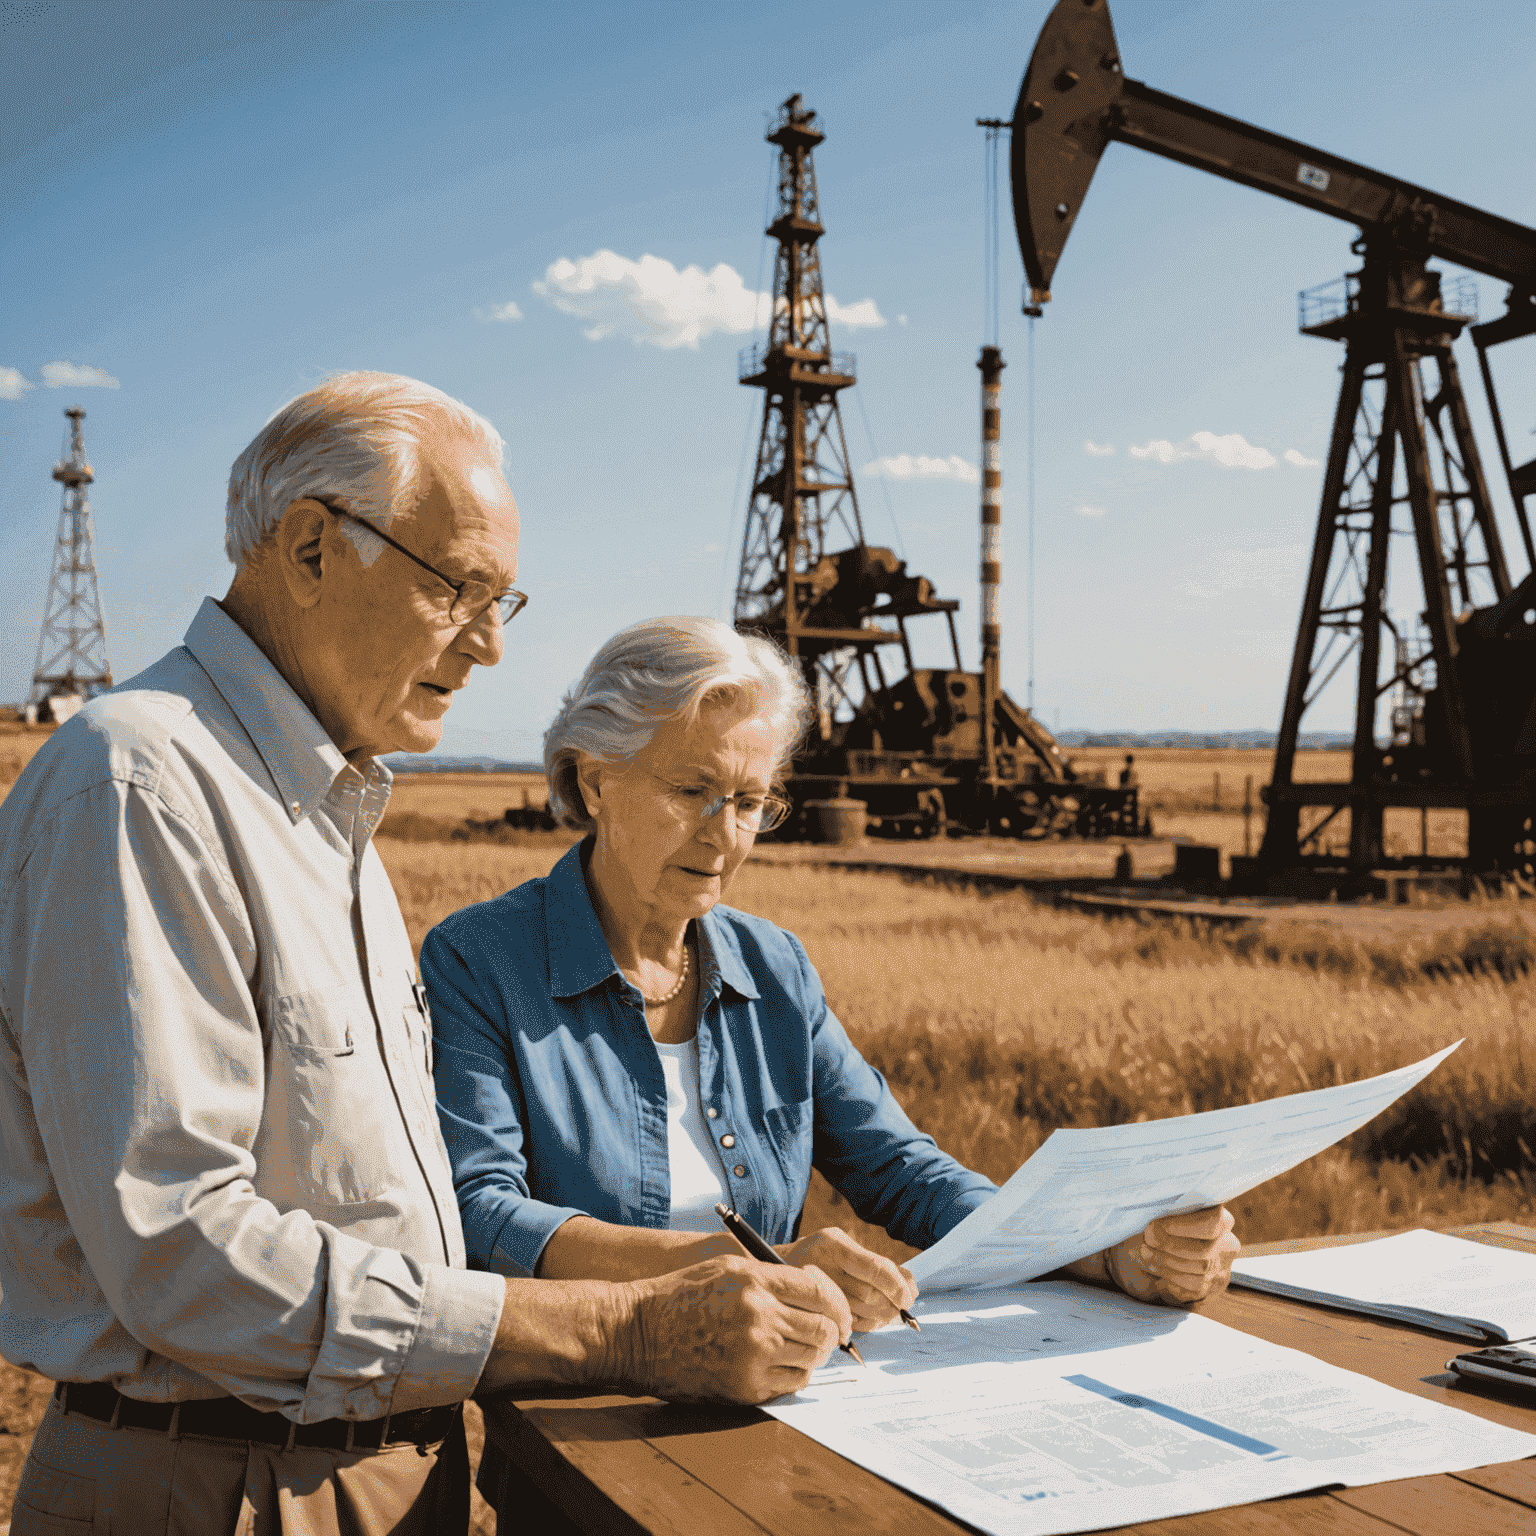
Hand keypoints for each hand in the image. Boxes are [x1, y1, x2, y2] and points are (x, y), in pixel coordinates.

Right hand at [616, 1255, 853, 1403]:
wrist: (637, 1333)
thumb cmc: (680, 1295)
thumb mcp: (727, 1267)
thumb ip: (771, 1277)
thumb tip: (814, 1291)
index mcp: (756, 1281)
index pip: (820, 1292)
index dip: (837, 1303)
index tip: (837, 1312)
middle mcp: (758, 1317)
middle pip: (823, 1328)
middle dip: (832, 1332)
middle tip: (828, 1334)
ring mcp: (752, 1355)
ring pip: (812, 1359)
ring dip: (814, 1355)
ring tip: (802, 1349)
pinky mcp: (744, 1387)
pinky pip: (792, 1384)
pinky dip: (795, 1375)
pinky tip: (782, 1364)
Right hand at [778, 1226, 918, 1332]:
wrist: (776, 1270)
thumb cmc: (817, 1257)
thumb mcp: (843, 1248)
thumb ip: (876, 1263)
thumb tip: (910, 1283)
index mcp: (832, 1243)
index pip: (875, 1267)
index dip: (897, 1285)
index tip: (908, 1296)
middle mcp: (821, 1264)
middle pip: (869, 1293)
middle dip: (891, 1304)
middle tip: (902, 1307)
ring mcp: (812, 1289)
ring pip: (860, 1311)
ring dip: (881, 1317)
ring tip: (889, 1314)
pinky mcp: (811, 1311)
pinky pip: (846, 1324)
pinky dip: (866, 1325)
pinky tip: (872, 1321)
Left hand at [1105, 1206, 1239, 1306]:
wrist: (1145, 1252)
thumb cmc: (1152, 1226)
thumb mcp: (1154, 1213)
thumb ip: (1158, 1214)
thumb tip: (1153, 1229)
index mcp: (1216, 1214)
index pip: (1213, 1221)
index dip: (1183, 1226)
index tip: (1155, 1226)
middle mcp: (1226, 1241)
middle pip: (1204, 1249)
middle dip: (1170, 1246)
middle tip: (1148, 1240)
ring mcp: (1222, 1266)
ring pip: (1201, 1269)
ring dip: (1167, 1262)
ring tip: (1146, 1253)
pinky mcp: (1213, 1286)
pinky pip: (1196, 1287)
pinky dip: (1172, 1278)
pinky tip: (1158, 1268)